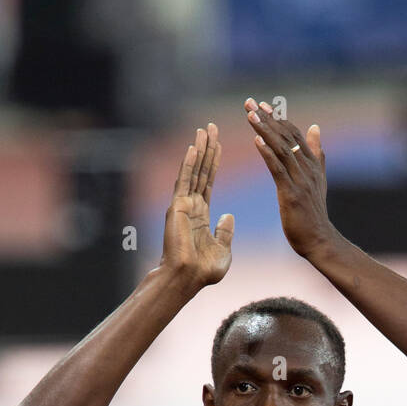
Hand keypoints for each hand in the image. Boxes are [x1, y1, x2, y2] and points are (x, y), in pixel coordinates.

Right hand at [160, 124, 233, 287]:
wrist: (188, 278)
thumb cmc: (204, 271)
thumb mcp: (223, 250)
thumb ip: (225, 232)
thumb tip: (228, 216)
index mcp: (201, 215)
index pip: (209, 182)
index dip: (214, 163)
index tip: (219, 145)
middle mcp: (191, 206)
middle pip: (201, 171)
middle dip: (207, 149)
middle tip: (211, 127)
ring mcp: (183, 205)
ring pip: (193, 171)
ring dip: (199, 150)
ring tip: (204, 130)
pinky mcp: (178, 207)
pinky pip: (184, 180)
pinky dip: (189, 163)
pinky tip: (194, 147)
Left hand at [244, 98, 336, 258]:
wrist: (319, 240)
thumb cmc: (314, 214)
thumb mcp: (318, 179)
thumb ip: (316, 153)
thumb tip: (315, 127)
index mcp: (311, 163)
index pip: (293, 133)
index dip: (277, 118)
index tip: (262, 105)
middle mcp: (307, 168)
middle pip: (285, 136)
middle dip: (267, 118)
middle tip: (249, 103)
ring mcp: (300, 180)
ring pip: (281, 149)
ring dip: (264, 130)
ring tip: (250, 115)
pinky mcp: (292, 194)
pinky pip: (278, 169)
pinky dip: (267, 153)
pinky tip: (256, 141)